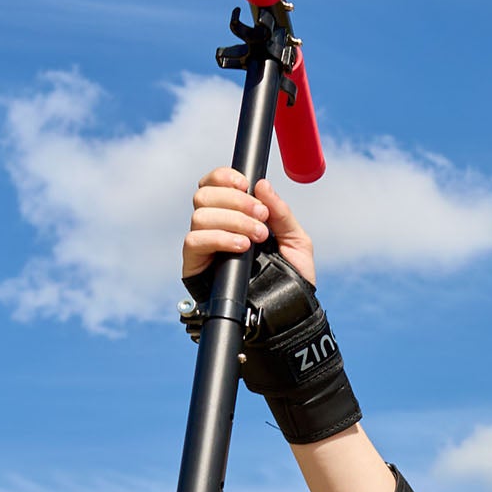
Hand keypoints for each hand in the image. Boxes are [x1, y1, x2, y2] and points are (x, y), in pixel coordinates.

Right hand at [181, 168, 315, 287]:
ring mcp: (204, 245)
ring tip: (257, 237)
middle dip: (235, 200)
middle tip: (261, 216)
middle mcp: (215, 226)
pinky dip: (219, 238)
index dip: (224, 177)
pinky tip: (241, 247)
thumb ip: (281, 212)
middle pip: (204, 194)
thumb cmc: (290, 277)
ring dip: (232, 220)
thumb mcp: (296, 241)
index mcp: (234, 214)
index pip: (214, 183)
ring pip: (200, 215)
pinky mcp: (195, 265)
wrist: (288, 314)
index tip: (245, 183)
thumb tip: (261, 184)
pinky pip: (194, 240)